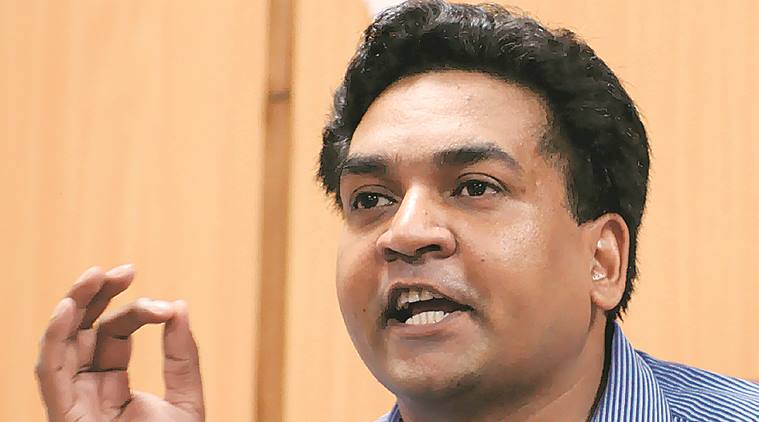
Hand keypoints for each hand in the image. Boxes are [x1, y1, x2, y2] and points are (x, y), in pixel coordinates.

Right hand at [35, 265, 204, 420]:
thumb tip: (180, 306)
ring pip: (62, 343)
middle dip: (98, 296)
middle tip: (125, 271)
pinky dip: (55, 336)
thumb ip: (182, 358)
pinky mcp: (65, 414)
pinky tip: (68, 307)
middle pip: (83, 332)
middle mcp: (88, 391)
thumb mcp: (185, 400)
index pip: (115, 335)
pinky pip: (50, 370)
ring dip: (75, 304)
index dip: (137, 312)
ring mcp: (75, 401)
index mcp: (113, 387)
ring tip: (95, 275)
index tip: (166, 307)